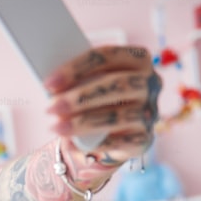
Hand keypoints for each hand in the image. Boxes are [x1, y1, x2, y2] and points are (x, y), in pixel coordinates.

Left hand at [44, 45, 160, 164]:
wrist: (113, 135)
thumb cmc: (97, 101)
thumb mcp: (90, 84)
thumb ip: (77, 80)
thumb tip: (52, 88)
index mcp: (138, 60)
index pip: (108, 56)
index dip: (77, 68)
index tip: (49, 83)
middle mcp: (150, 83)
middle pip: (117, 84)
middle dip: (81, 96)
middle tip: (52, 107)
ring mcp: (150, 112)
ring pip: (117, 116)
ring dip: (82, 122)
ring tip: (56, 127)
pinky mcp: (144, 138)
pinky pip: (118, 142)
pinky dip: (92, 144)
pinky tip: (70, 144)